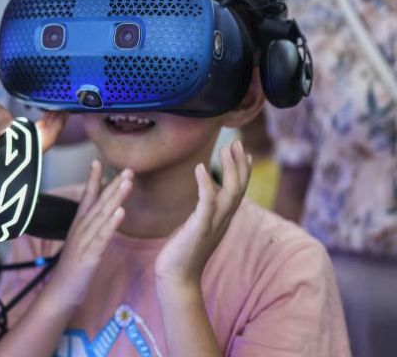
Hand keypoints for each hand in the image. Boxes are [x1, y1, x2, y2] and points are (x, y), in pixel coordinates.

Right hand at [45, 161, 132, 309]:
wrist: (61, 294)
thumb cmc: (74, 270)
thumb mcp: (83, 245)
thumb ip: (91, 230)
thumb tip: (103, 218)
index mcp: (79, 226)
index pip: (86, 198)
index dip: (92, 179)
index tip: (97, 160)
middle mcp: (80, 229)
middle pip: (98, 202)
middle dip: (113, 184)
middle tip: (127, 168)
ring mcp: (84, 242)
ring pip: (102, 215)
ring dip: (114, 197)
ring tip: (126, 182)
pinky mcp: (90, 256)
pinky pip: (102, 237)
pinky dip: (111, 223)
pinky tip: (120, 212)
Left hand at [154, 141, 251, 290]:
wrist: (176, 278)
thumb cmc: (183, 251)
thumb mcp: (198, 225)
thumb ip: (205, 210)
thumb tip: (208, 195)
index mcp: (222, 218)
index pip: (238, 190)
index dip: (243, 170)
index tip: (243, 150)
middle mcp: (223, 220)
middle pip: (240, 187)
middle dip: (240, 164)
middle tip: (237, 142)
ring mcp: (213, 225)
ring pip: (230, 193)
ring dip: (229, 169)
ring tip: (225, 148)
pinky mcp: (199, 229)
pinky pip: (207, 203)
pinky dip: (206, 184)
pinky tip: (201, 168)